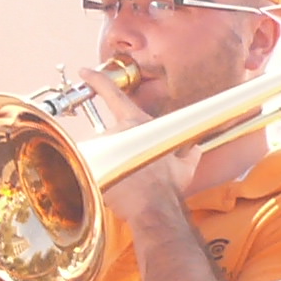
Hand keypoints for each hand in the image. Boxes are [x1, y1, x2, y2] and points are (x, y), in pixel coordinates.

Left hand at [84, 63, 200, 214]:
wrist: (154, 209)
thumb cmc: (168, 187)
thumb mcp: (185, 166)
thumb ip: (188, 154)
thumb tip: (194, 150)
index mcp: (138, 124)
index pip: (113, 95)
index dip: (97, 80)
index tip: (86, 72)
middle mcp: (118, 132)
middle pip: (112, 139)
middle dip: (120, 156)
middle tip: (133, 174)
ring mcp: (102, 149)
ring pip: (103, 156)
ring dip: (113, 169)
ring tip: (127, 185)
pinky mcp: (92, 168)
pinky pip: (93, 171)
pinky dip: (102, 180)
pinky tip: (115, 190)